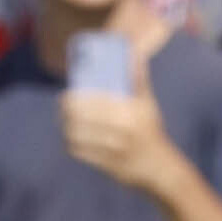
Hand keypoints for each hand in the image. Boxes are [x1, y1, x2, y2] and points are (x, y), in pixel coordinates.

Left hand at [56, 87, 183, 202]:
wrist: (159, 168)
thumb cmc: (150, 130)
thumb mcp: (148, 104)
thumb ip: (139, 79)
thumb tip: (133, 52)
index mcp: (129, 112)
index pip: (92, 103)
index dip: (72, 99)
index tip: (64, 95)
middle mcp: (121, 131)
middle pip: (81, 119)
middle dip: (65, 112)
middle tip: (62, 107)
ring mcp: (113, 150)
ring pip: (77, 137)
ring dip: (66, 128)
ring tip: (64, 121)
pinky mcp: (106, 166)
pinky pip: (80, 153)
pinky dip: (71, 144)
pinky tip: (70, 138)